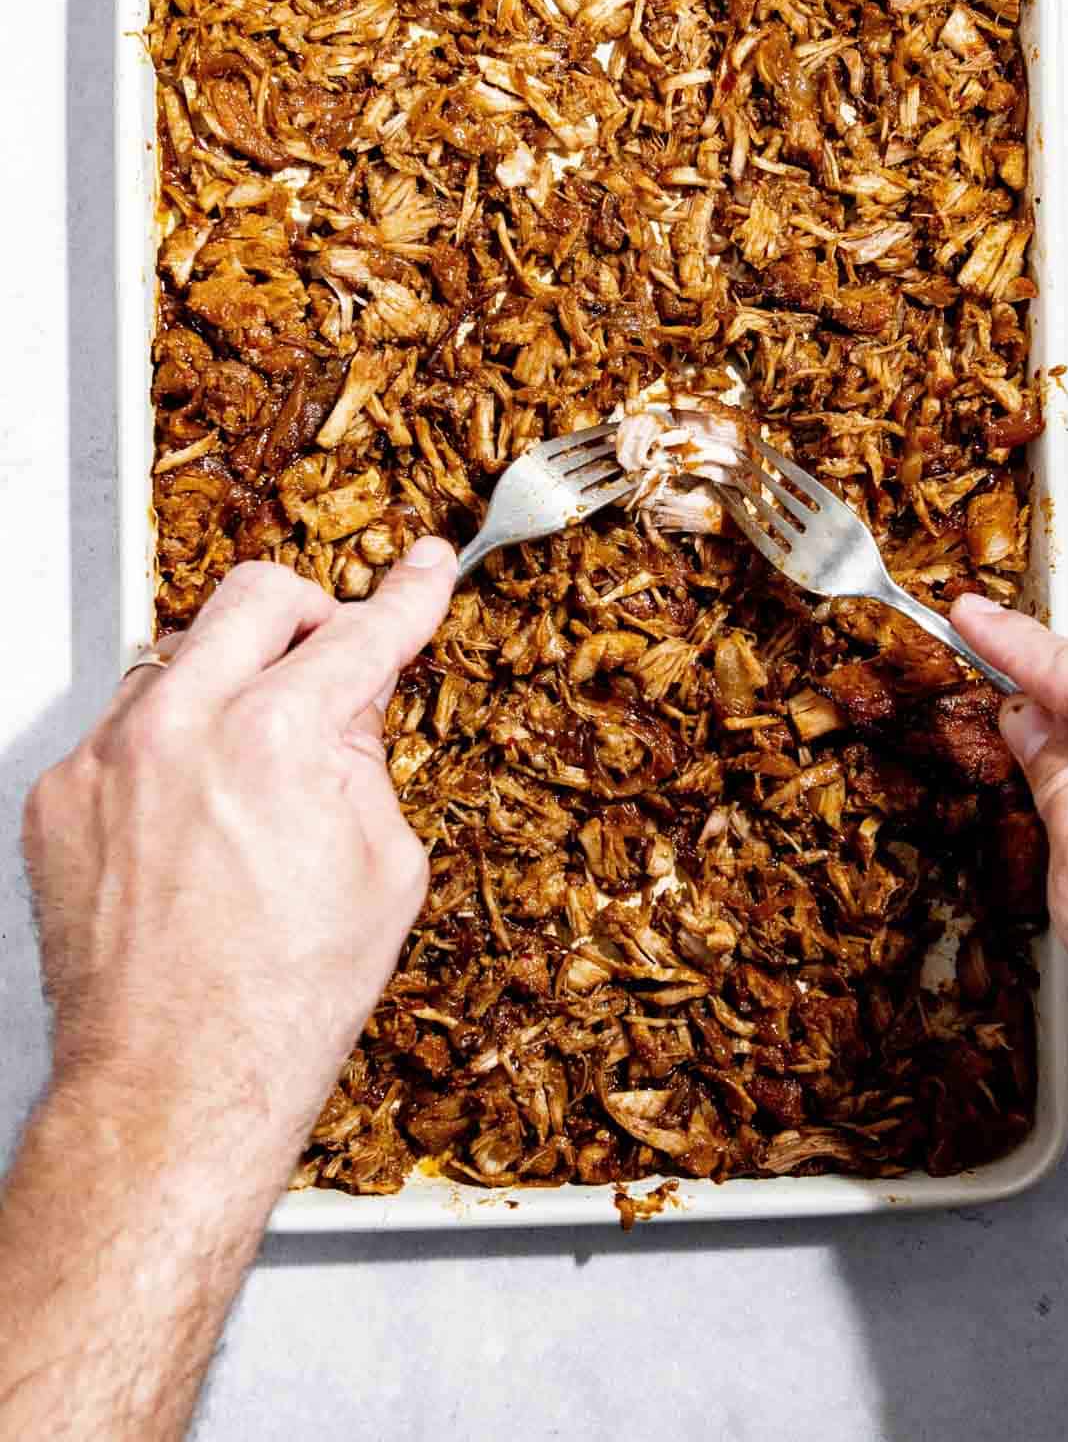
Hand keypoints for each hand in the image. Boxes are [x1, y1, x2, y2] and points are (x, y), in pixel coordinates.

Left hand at [23, 537, 455, 1160]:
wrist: (174, 1087)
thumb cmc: (280, 1003)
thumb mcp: (384, 869)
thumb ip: (366, 757)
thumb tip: (354, 696)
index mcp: (275, 739)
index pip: (361, 633)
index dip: (408, 595)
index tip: (421, 567)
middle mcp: (178, 728)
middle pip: (255, 595)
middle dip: (311, 612)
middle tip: (334, 653)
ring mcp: (105, 758)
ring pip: (182, 654)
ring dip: (232, 681)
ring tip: (255, 768)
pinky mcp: (59, 796)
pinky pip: (126, 726)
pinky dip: (170, 745)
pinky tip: (195, 816)